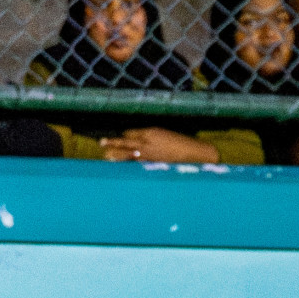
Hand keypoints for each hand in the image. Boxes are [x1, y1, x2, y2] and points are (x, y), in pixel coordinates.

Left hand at [100, 127, 218, 163]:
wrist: (197, 153)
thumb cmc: (184, 145)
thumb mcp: (168, 137)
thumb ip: (154, 139)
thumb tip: (144, 144)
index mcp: (151, 132)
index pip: (131, 134)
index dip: (127, 137)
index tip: (123, 140)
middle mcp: (147, 141)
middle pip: (125, 141)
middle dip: (113, 143)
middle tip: (101, 143)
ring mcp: (149, 153)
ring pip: (127, 152)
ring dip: (115, 154)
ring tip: (105, 155)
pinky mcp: (153, 163)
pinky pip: (135, 162)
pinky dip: (126, 163)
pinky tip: (119, 165)